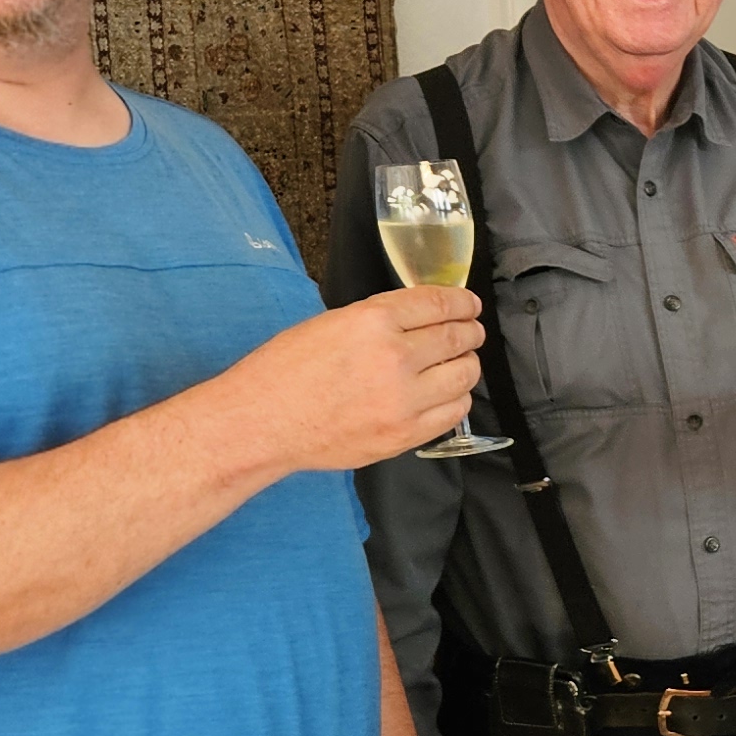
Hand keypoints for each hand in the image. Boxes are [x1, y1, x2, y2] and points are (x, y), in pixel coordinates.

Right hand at [229, 286, 482, 472]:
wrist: (263, 423)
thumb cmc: (284, 371)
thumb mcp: (330, 323)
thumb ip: (378, 319)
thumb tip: (418, 318)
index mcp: (373, 321)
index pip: (436, 303)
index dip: (461, 302)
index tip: (468, 304)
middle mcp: (394, 358)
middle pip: (455, 337)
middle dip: (470, 331)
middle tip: (472, 331)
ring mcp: (403, 400)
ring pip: (462, 376)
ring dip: (467, 364)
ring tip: (461, 361)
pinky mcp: (404, 434)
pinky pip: (452, 413)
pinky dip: (457, 399)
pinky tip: (448, 394)